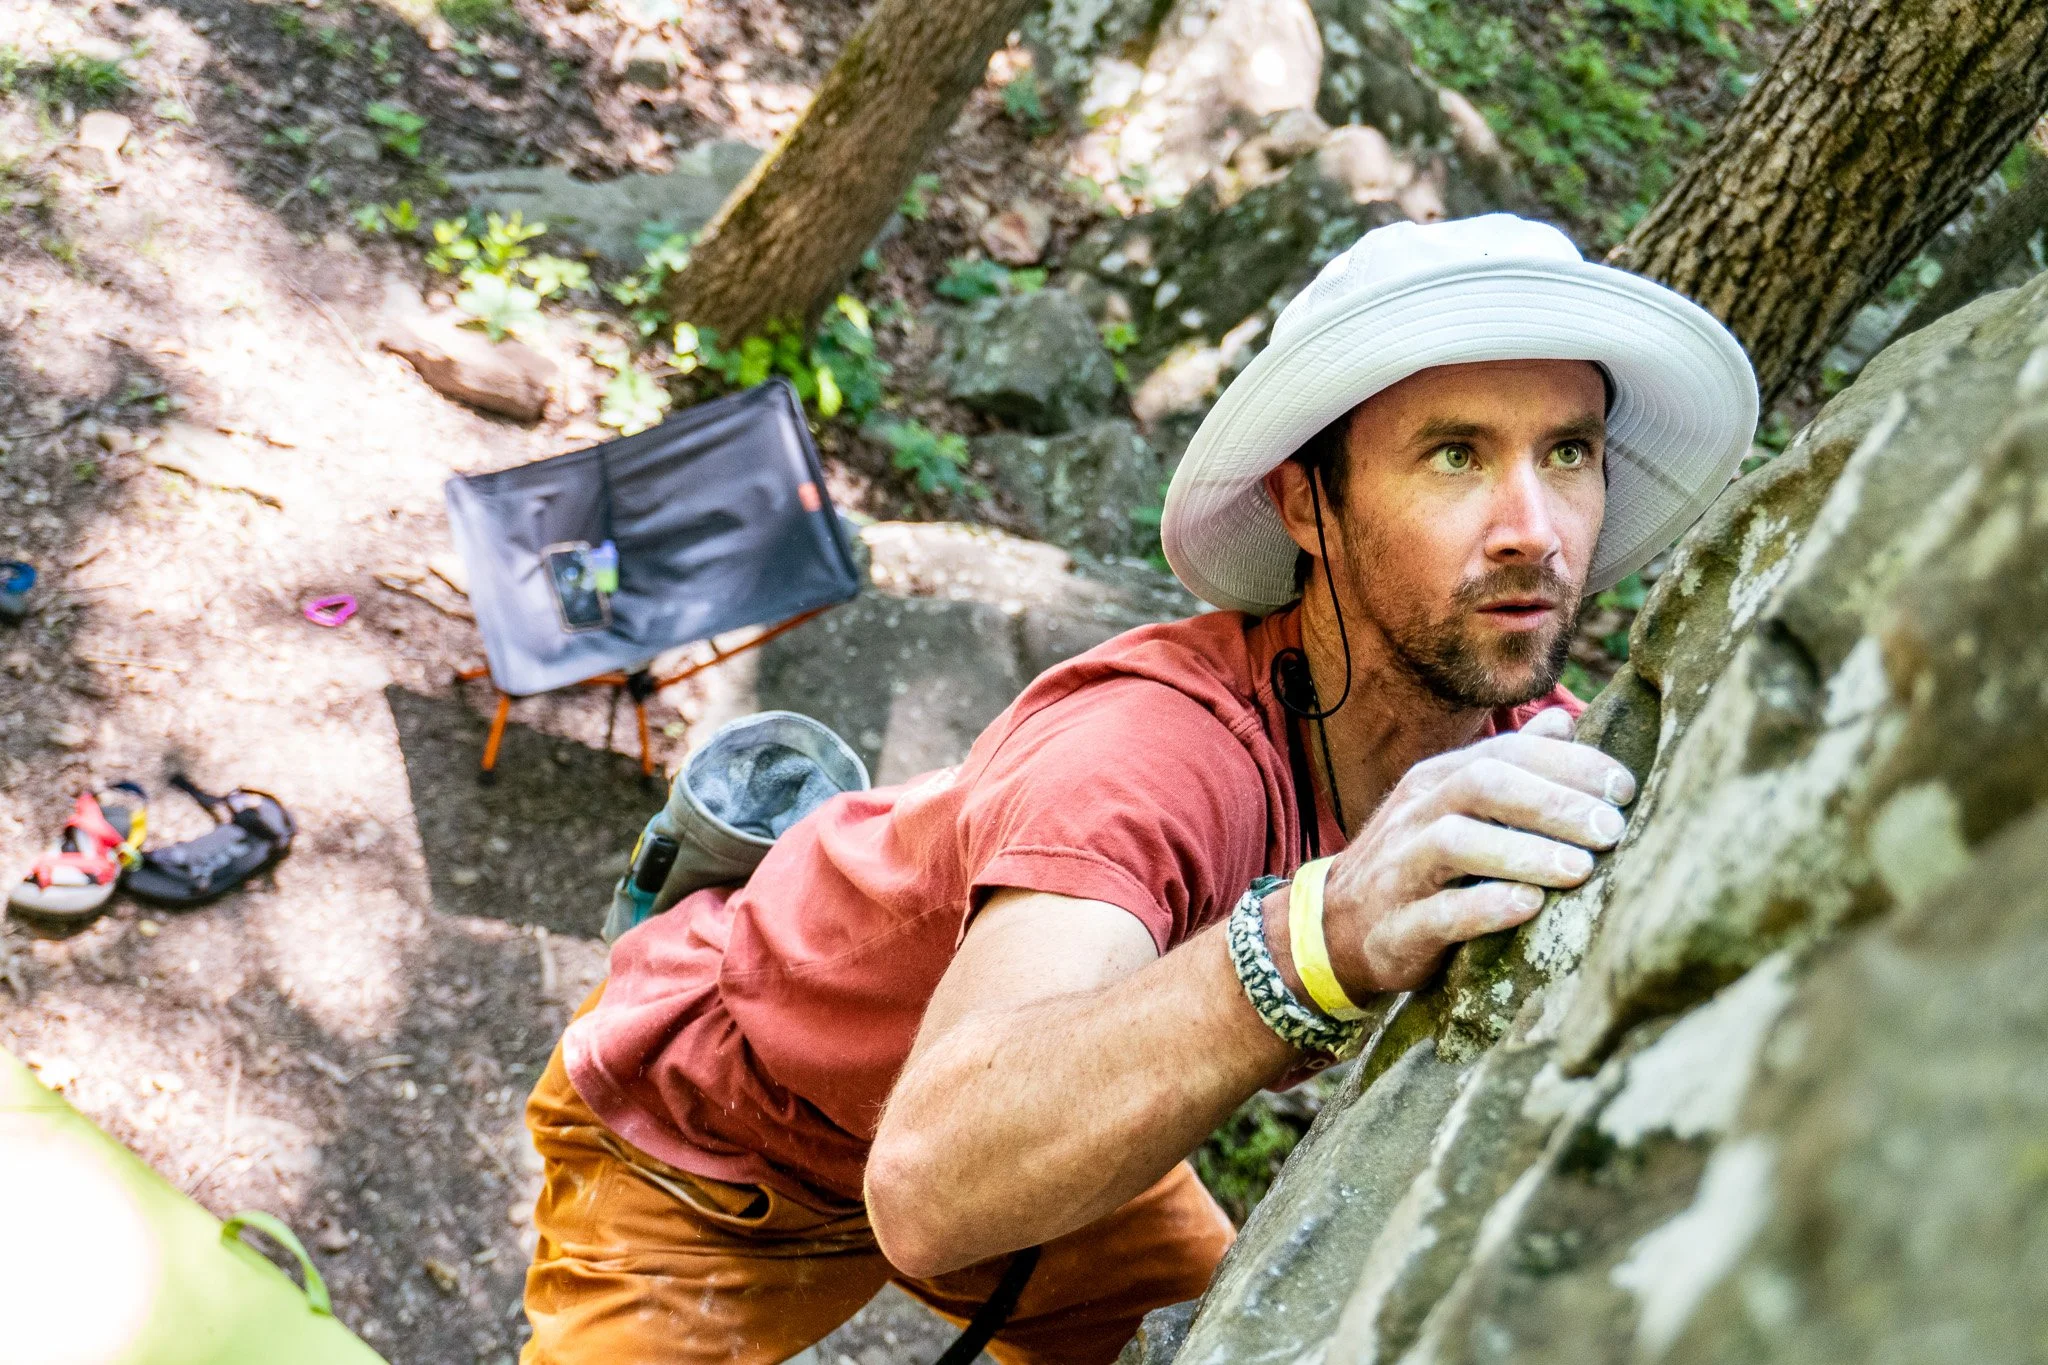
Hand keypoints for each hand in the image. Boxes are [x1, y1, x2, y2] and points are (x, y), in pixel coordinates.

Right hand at [1319, 707, 1635, 994]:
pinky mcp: (1396, 926)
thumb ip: (1508, 766)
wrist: (1336, 926)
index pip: (1507, 753)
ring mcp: (1400, 869)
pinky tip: (1530, 907)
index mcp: (1437, 780)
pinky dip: (1485, 907)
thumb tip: (1563, 721)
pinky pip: (1439, 912)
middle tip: (1612, 829)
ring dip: (1525, 852)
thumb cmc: (1419, 864)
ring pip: (1457, 844)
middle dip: (1553, 803)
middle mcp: (1416, 814)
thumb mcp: (1455, 806)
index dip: (1569, 765)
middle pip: (1483, 785)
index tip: (1624, 789)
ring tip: (1582, 869)